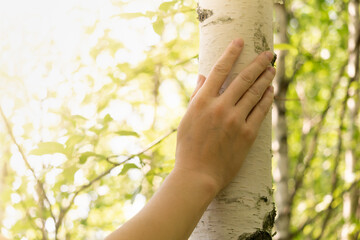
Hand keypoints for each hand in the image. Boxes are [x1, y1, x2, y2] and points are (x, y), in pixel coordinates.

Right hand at [175, 38, 274, 193]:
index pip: (219, 70)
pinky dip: (267, 99)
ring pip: (255, 93)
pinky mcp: (247, 134)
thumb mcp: (187, 119)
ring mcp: (235, 120)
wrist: (198, 175)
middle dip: (258, 63)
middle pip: (244, 78)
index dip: (231, 52)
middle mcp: (220, 107)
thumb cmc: (188, 148)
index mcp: (202, 101)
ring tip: (272, 69)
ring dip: (266, 78)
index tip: (240, 41)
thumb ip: (196, 95)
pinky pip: (260, 111)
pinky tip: (271, 90)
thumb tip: (203, 76)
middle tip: (269, 53)